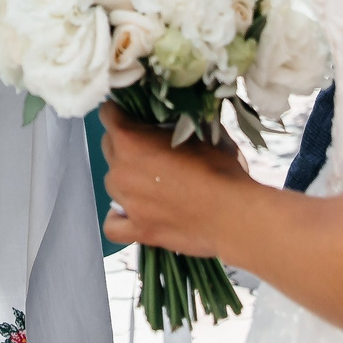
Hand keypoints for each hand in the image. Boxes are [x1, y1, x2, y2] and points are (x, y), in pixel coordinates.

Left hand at [98, 101, 251, 258]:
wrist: (234, 215)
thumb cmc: (220, 171)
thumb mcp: (196, 134)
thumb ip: (170, 126)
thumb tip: (165, 123)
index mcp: (132, 141)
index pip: (108, 115)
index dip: (120, 111)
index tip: (131, 114)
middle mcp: (121, 170)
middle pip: (109, 147)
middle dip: (124, 143)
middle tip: (149, 147)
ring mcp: (127, 203)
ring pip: (111, 182)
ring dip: (125, 177)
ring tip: (149, 181)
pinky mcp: (138, 230)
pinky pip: (112, 224)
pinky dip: (119, 217)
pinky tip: (133, 212)